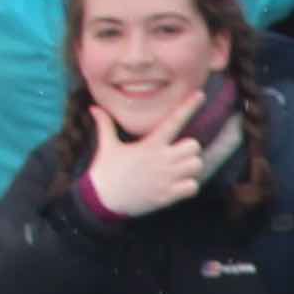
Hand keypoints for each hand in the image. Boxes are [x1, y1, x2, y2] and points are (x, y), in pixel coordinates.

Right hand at [81, 110, 207, 219]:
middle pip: (194, 145)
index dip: (188, 107)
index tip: (200, 94)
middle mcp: (161, 160)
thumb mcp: (107, 146)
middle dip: (190, 149)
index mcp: (149, 145)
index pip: (173, 121)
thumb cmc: (105, 171)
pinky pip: (193, 187)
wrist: (102, 200)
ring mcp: (166, 178)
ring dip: (191, 167)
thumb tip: (93, 108)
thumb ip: (105, 125)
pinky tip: (179, 186)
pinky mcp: (167, 196)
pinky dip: (189, 186)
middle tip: (179, 154)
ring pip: (196, 165)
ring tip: (180, 169)